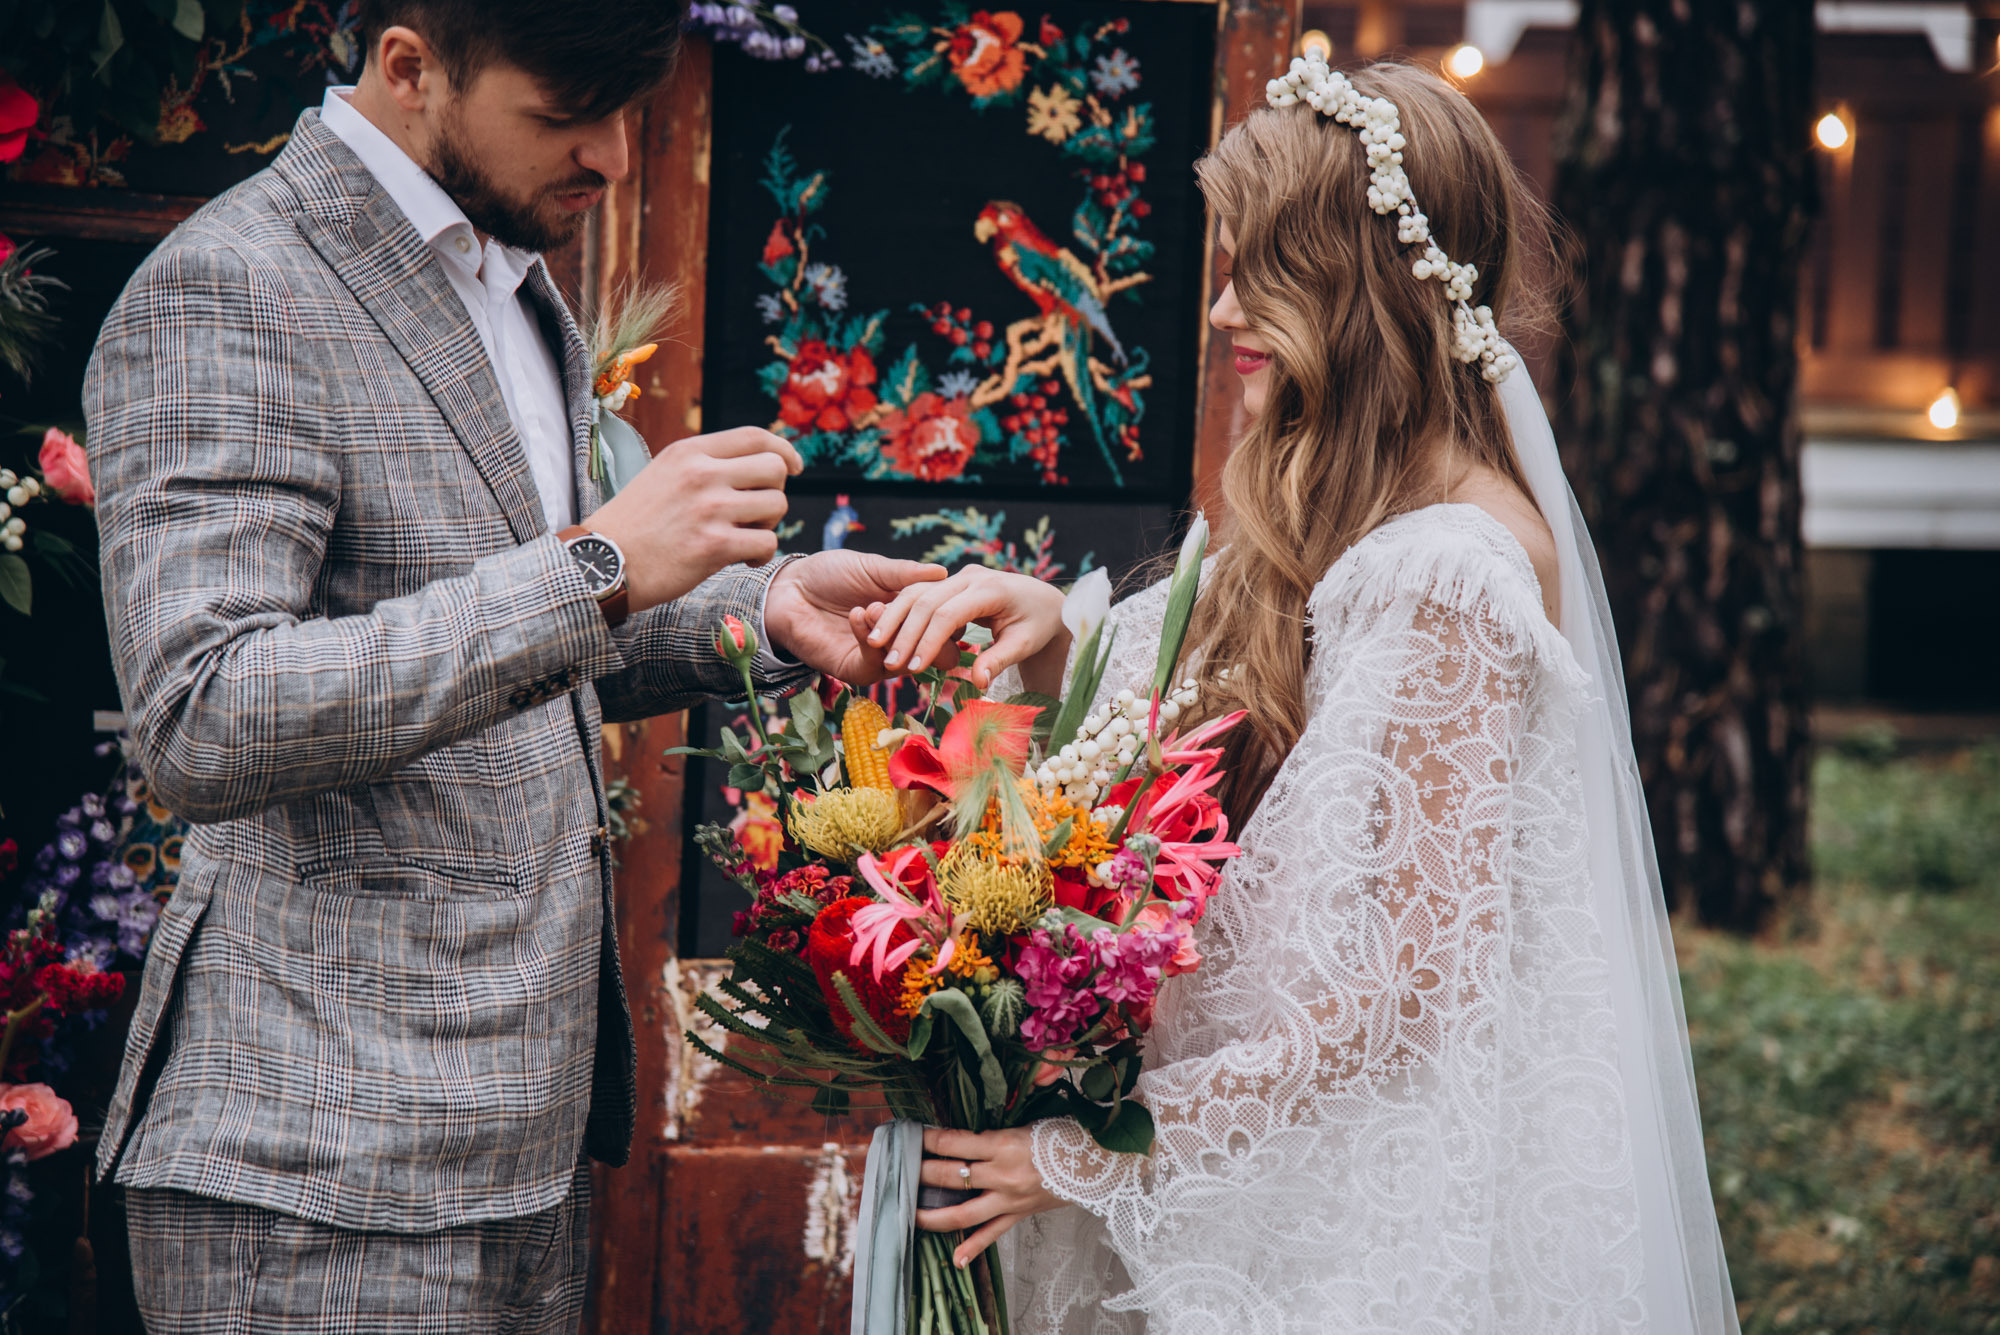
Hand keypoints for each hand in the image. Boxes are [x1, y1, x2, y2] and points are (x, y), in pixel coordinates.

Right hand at [586, 426, 801, 614]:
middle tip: (755, 514)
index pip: (755, 436)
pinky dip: (761, 554)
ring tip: (744, 538)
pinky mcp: (714, 546)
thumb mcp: (664, 475)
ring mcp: (709, 509)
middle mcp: (701, 474)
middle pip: (775, 468)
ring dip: (768, 525)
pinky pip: (767, 543)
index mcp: (689, 452)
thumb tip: (757, 465)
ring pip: (777, 505)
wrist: (604, 562)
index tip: (793, 467)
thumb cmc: (635, 525)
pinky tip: (742, 559)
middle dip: (774, 492)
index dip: (784, 450)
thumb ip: (704, 466)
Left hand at [764, 550, 948, 683]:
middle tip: (914, 611)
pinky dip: (869, 639)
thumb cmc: (829, 574)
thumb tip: (943, 571)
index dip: (946, 613)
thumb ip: (905, 574)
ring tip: (872, 606)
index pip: (944, 622)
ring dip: (895, 632)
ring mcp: (881, 657)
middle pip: (938, 650)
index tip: (941, 597)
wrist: (789, 590)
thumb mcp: (871, 568)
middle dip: (929, 631)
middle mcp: (901, 638)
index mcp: (910, 612)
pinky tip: (857, 615)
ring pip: (910, 659)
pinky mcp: (858, 669)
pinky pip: (877, 665)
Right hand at [858, 566, 1068, 692]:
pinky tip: (884, 633)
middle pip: (926, 601)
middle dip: (905, 633)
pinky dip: (900, 612)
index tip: (913, 668)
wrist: (1043, 601)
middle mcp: (970, 576)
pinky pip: (919, 593)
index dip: (928, 641)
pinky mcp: (949, 582)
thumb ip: (999, 660)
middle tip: (889, 663)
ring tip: (876, 646)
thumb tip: (978, 683)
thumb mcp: (1024, 644)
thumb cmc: (1037, 624)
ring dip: (894, 619)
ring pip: (916, 592)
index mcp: (990, 588)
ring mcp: (958, 576)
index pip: (948, 614)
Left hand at [915, 1126, 1067, 1267]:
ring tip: (910, 1215)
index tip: (914, 1136)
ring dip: (933, 1216)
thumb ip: (993, 1135)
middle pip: (950, 1176)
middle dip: (922, 1172)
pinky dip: (974, 1248)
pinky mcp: (1018, 1215)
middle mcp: (1001, 1175)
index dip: (931, 1139)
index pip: (955, 1143)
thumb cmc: (1061, 1136)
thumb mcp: (1024, 1126)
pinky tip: (957, 1260)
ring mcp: (1008, 1200)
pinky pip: (992, 1233)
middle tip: (901, 1169)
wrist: (1097, 1163)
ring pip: (962, 1213)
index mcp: (1002, 1145)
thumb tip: (962, 1139)